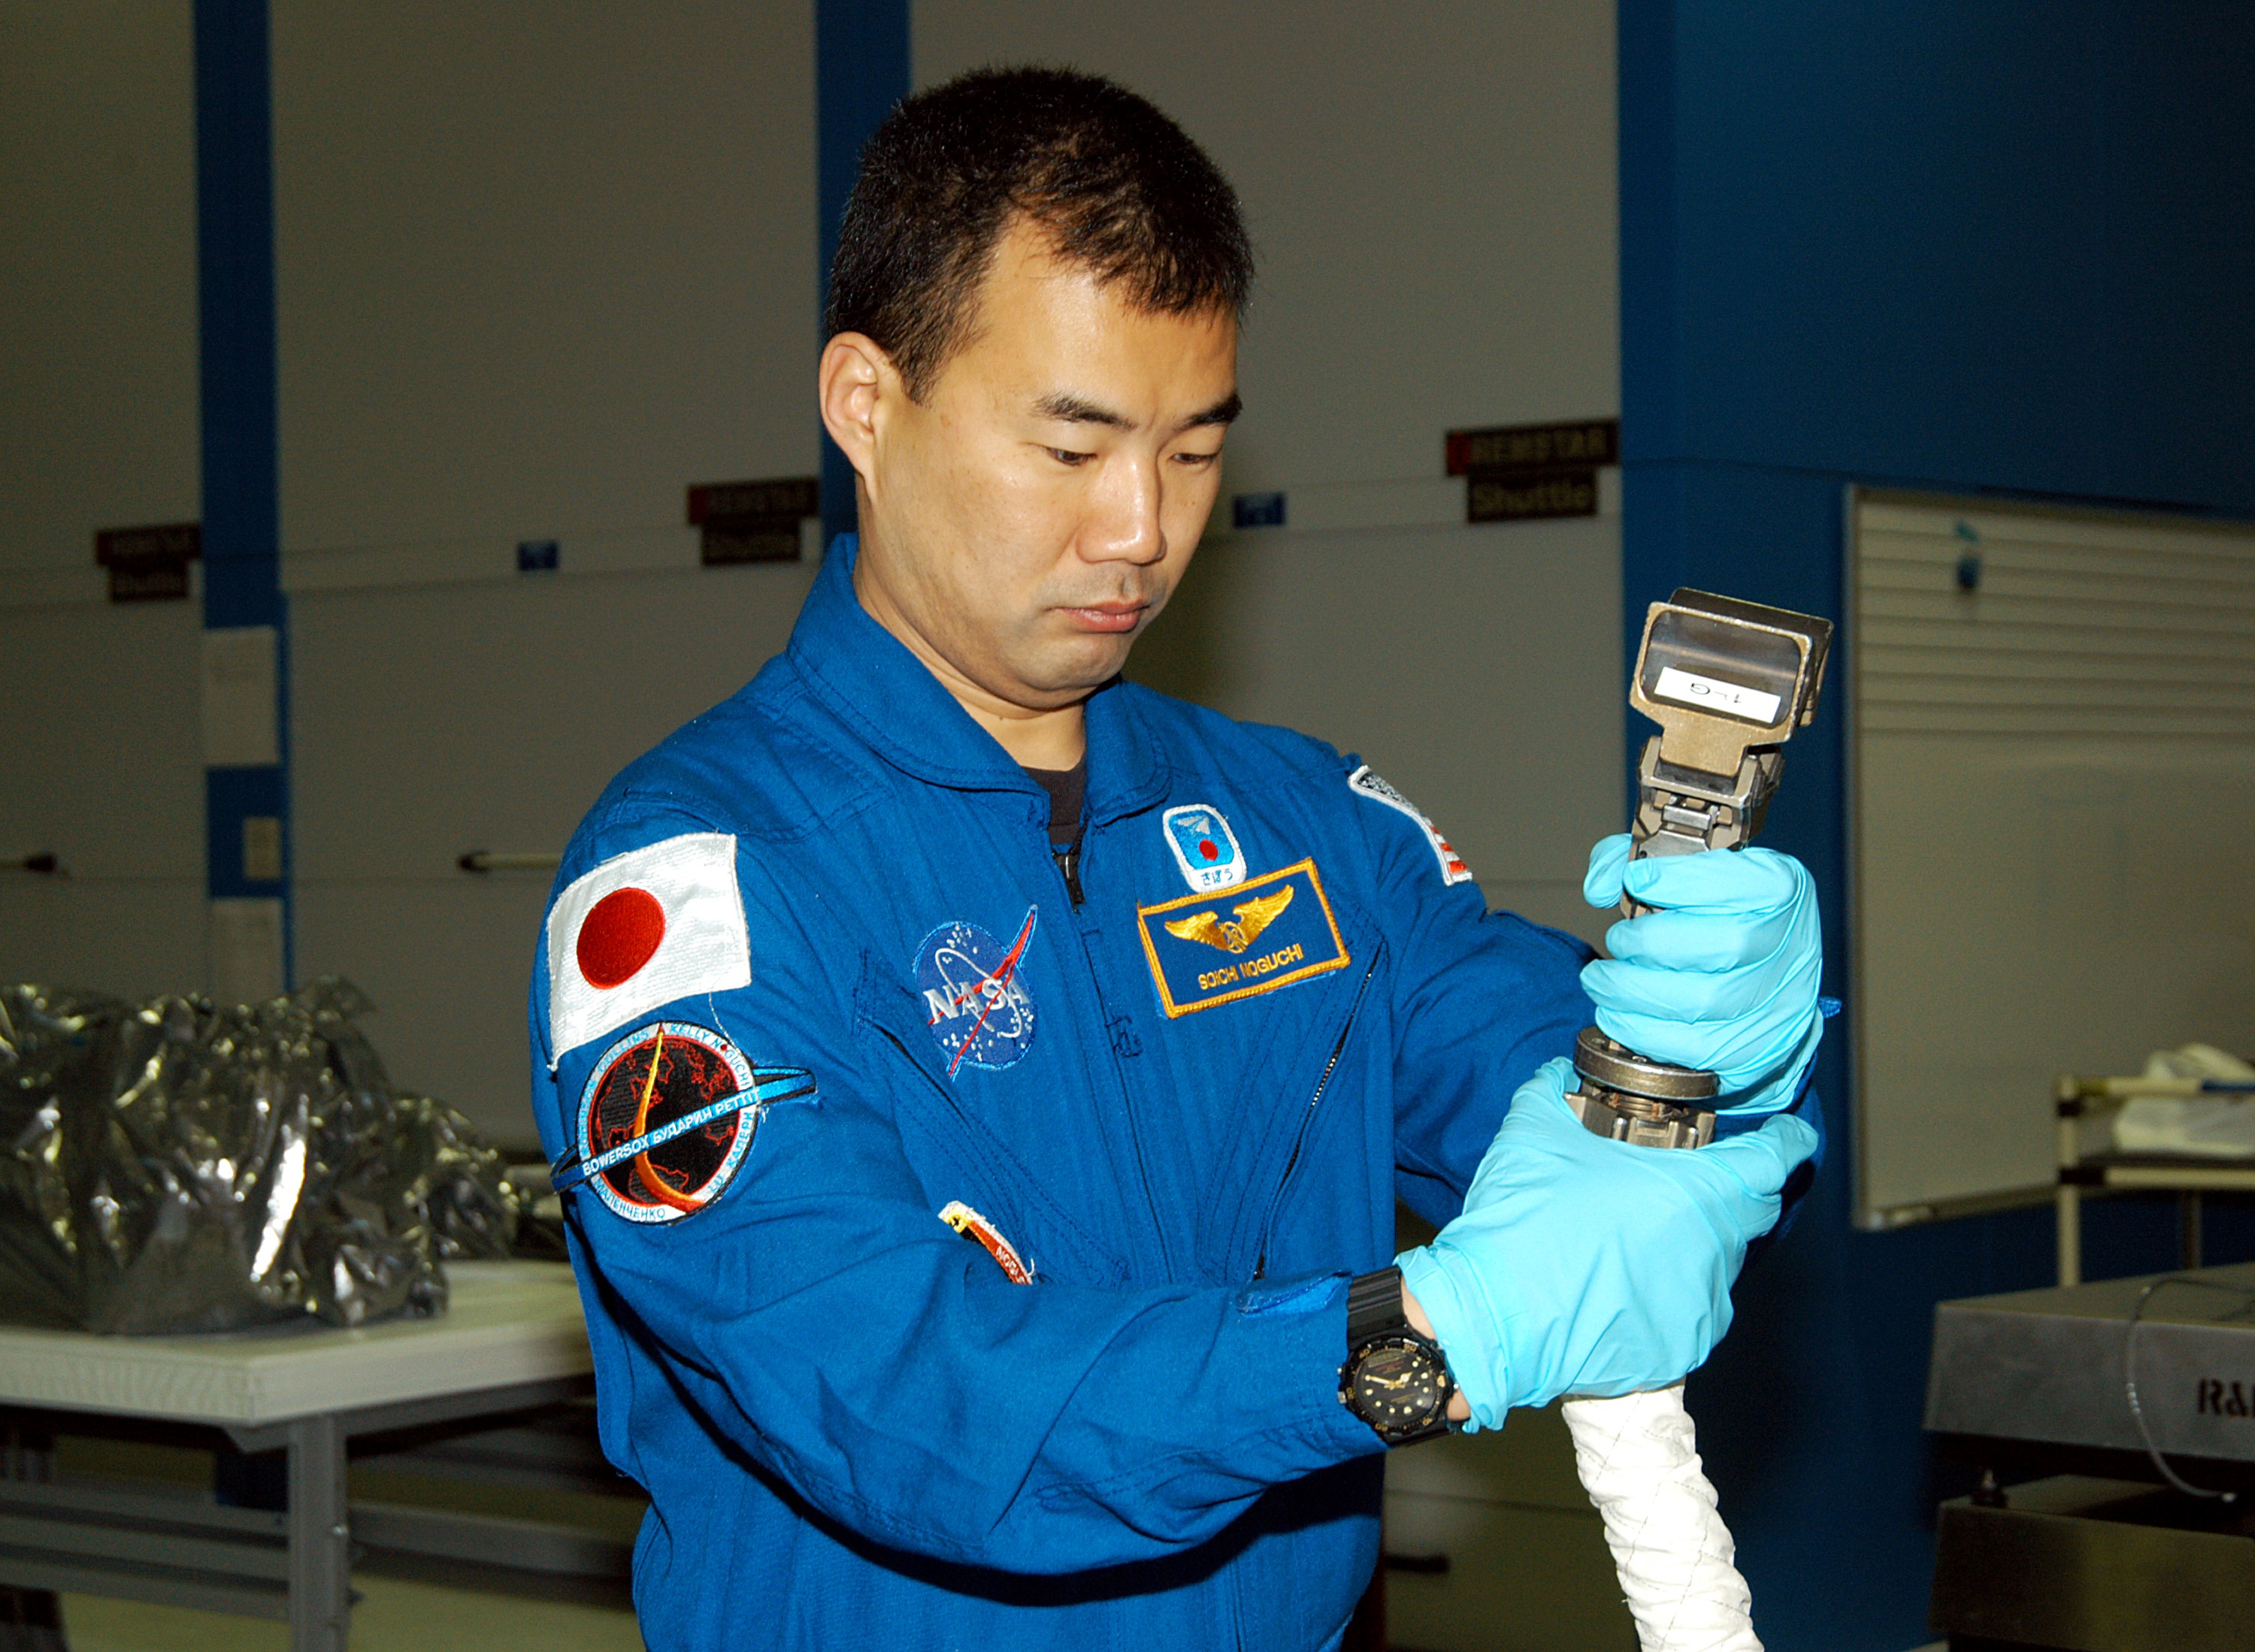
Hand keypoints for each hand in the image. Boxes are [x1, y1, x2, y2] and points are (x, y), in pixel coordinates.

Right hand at [1397, 1058, 1816, 1429]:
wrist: (1492, 1318)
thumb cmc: (1523, 1219)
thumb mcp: (1533, 1129)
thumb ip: (1556, 1088)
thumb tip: (1562, 1070)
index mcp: (1698, 1192)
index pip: (1775, 1159)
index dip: (1785, 1139)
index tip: (1787, 1132)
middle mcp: (1715, 1251)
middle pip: (1749, 1211)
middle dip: (1731, 1189)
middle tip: (1688, 1176)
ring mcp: (1702, 1306)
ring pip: (1716, 1260)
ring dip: (1691, 1240)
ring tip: (1635, 1233)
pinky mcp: (1680, 1348)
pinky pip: (1690, 1306)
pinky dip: (1669, 1288)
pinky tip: (1622, 1280)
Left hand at [1580, 833, 1822, 1111]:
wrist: (1762, 981)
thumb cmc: (1715, 917)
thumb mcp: (1684, 869)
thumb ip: (1633, 858)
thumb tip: (1601, 885)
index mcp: (1781, 889)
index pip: (1747, 883)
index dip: (1687, 881)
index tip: (1637, 880)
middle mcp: (1790, 947)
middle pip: (1724, 946)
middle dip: (1650, 943)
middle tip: (1615, 941)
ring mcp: (1780, 1004)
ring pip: (1704, 1002)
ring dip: (1634, 992)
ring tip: (1601, 981)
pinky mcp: (1757, 1051)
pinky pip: (1695, 1049)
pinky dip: (1642, 1032)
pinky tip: (1616, 1015)